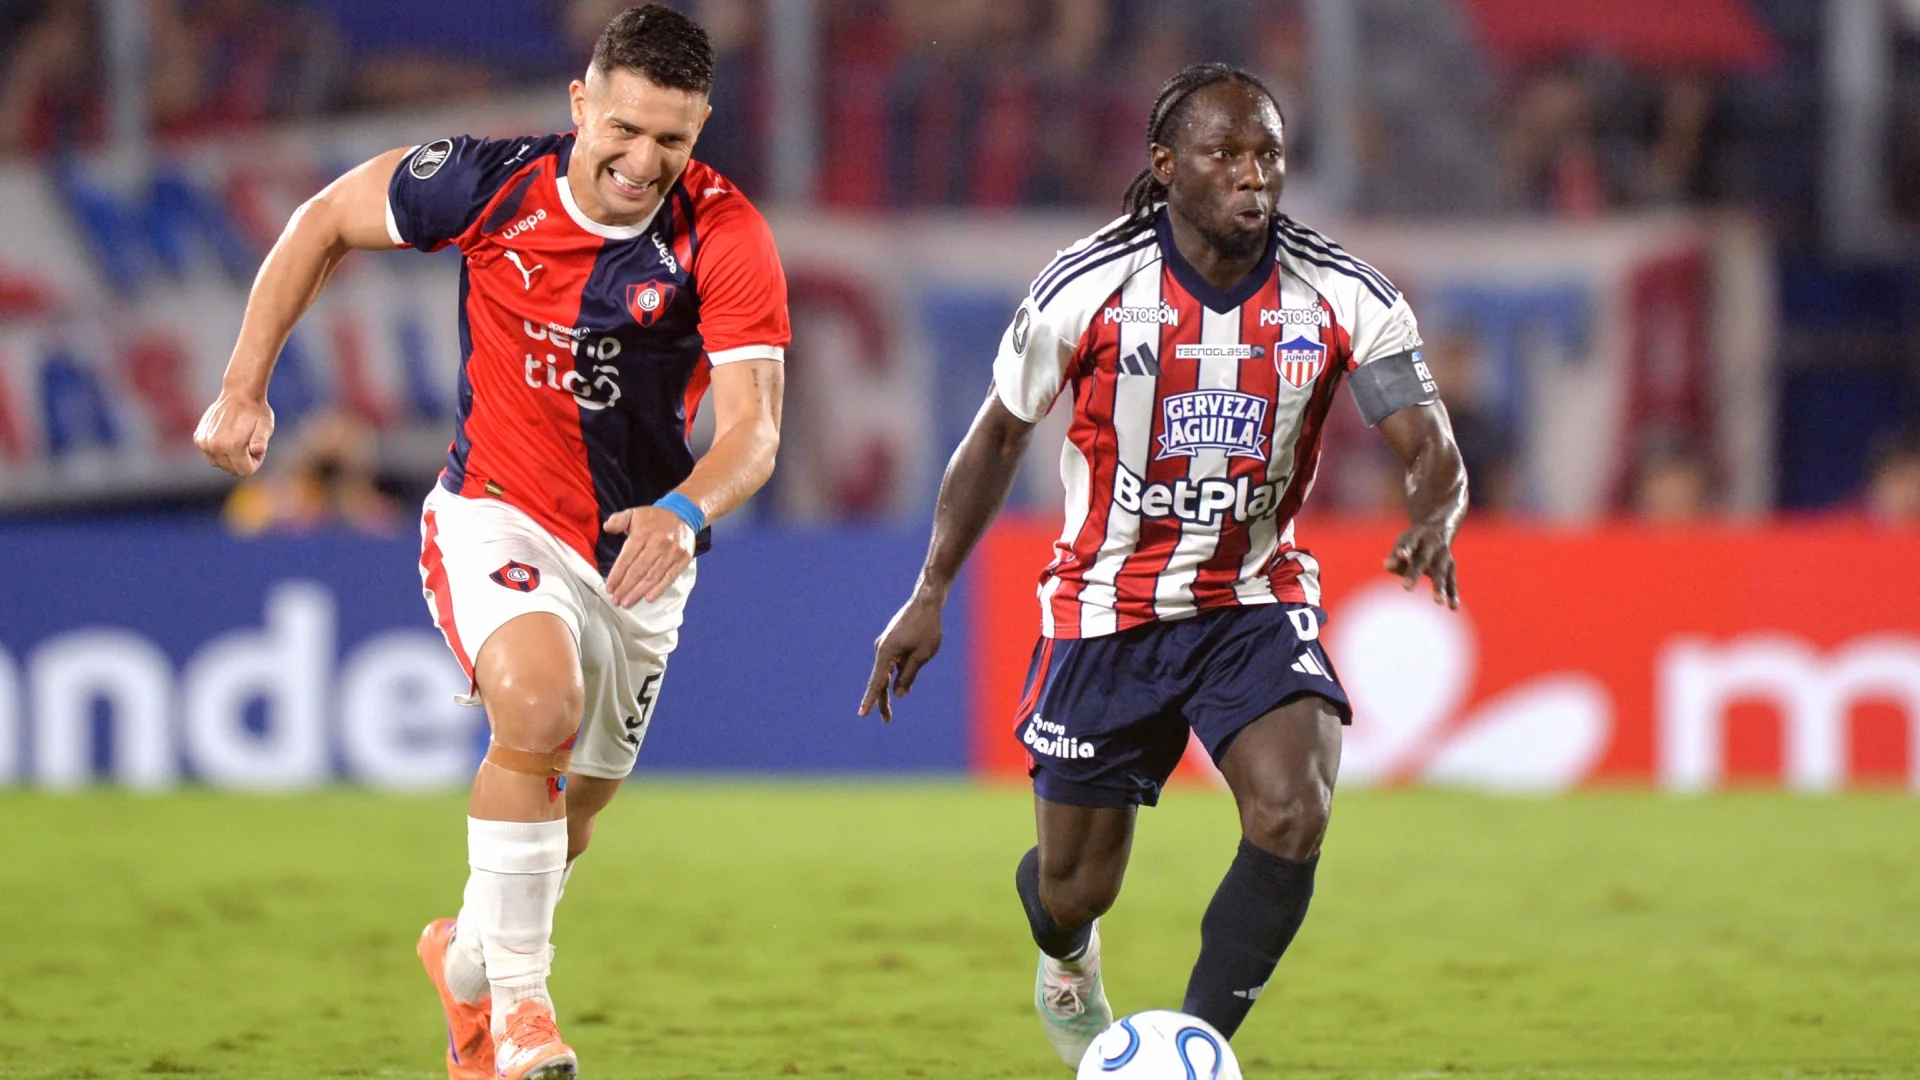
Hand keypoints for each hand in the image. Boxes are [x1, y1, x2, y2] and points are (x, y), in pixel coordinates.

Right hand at [194, 392, 274, 476]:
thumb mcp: (265, 426)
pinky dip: (220, 451)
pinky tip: (227, 436)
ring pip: (220, 464)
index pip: (245, 471)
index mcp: (232, 445)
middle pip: (232, 469)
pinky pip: (210, 455)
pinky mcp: (198, 439)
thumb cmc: (256, 412)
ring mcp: (204, 443)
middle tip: (249, 442)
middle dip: (243, 460)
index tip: (257, 448)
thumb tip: (257, 450)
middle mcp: (215, 446)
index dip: (255, 462)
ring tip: (238, 438)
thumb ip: (261, 440)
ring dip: (230, 457)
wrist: (239, 394)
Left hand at [602, 506, 695, 606]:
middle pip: (639, 570)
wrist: (683, 514)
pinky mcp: (683, 559)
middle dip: (625, 588)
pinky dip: (659, 589)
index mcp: (643, 533)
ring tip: (627, 603)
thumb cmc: (654, 518)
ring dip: (638, 592)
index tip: (609, 588)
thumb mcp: (634, 513)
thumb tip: (607, 527)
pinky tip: (648, 599)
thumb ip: (618, 520)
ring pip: (652, 577)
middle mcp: (658, 543)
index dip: (617, 575)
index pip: (627, 558)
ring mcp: (672, 553)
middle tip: (616, 601)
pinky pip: (669, 577)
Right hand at [859, 593, 944, 721]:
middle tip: (886, 721)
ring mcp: (886, 645)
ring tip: (891, 710)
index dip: (870, 701)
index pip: (877, 683)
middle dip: (882, 701)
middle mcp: (881, 649)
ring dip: (890, 689)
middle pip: (879, 681)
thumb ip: (908, 676)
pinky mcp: (891, 642)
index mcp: (886, 653)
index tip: (862, 714)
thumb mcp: (922, 656)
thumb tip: (898, 694)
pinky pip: (891, 663)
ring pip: (886, 672)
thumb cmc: (927, 628)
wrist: (926, 602)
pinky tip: (904, 687)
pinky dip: (896, 675)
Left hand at [1385, 522, 1459, 609]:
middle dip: (1414, 573)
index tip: (1401, 555)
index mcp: (1418, 535)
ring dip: (1440, 587)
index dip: (1406, 548)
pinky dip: (1452, 595)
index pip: (1411, 542)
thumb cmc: (1414, 539)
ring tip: (1438, 602)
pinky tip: (1453, 608)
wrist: (1440, 527)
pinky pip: (1452, 582)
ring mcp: (1444, 557)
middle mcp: (1433, 545)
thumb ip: (1394, 555)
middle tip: (1406, 588)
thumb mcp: (1402, 542)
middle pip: (1423, 560)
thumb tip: (1387, 565)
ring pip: (1441, 572)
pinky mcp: (1451, 568)